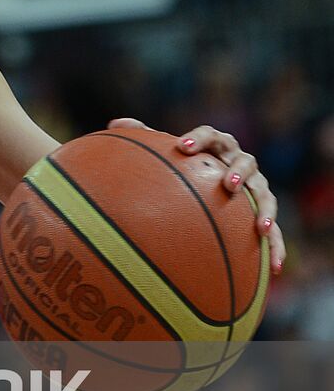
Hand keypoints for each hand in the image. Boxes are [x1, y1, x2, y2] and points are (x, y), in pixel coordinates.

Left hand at [108, 118, 285, 273]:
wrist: (211, 182)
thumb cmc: (185, 165)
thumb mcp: (168, 153)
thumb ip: (143, 137)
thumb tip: (114, 123)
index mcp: (217, 145)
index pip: (210, 136)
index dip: (198, 139)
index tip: (181, 147)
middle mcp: (240, 163)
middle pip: (246, 161)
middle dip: (238, 171)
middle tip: (226, 184)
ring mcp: (255, 186)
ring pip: (264, 193)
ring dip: (264, 208)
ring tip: (258, 227)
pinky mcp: (262, 211)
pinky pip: (274, 231)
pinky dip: (276, 246)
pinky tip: (275, 266)